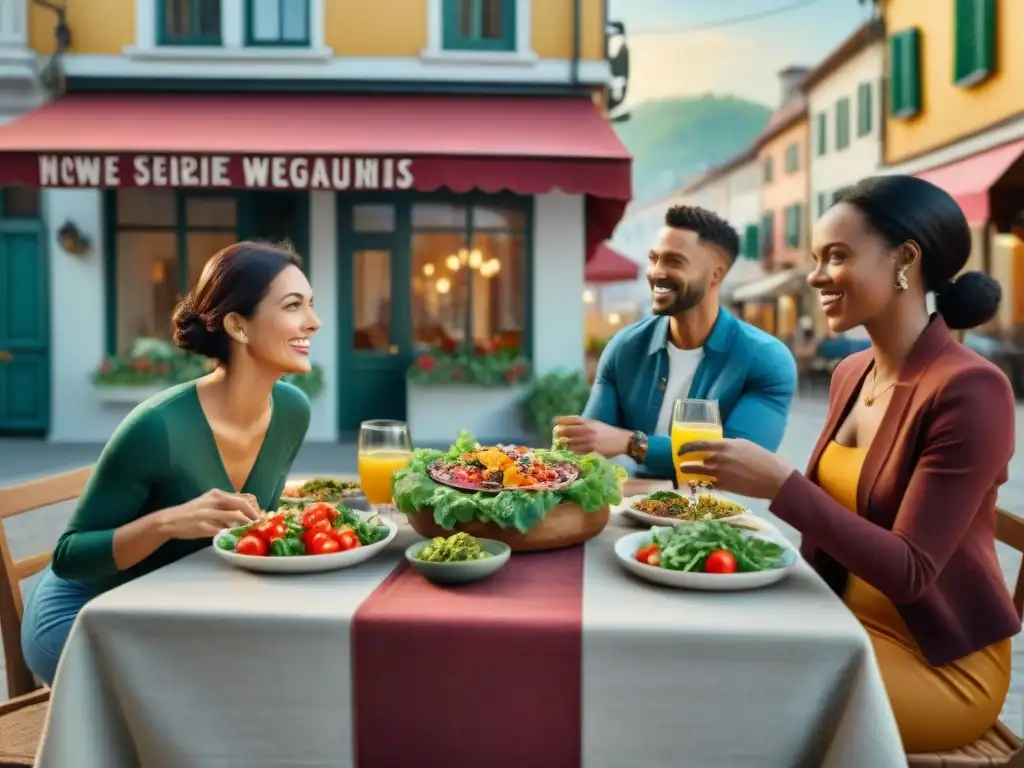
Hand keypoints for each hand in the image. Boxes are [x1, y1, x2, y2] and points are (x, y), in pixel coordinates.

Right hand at [154, 489, 261, 539]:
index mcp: (216, 494)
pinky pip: (222, 529)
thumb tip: (246, 510)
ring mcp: (208, 512)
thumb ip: (226, 505)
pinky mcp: (202, 525)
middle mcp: (213, 500)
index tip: (262, 516)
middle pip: (242, 504)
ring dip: (247, 523)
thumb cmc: (191, 513)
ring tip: (253, 530)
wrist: (168, 520)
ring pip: (235, 515)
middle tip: (260, 525)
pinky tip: (236, 536)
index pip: (243, 498)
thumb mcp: (209, 503)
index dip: (255, 508)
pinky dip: (232, 532)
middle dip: (254, 515)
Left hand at [553, 416, 631, 457]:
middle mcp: (587, 429)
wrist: (623, 441)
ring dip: (564, 445)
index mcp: (588, 421)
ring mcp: (589, 440)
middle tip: (556, 437)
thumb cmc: (609, 432)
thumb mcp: (596, 424)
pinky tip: (569, 454)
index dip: (560, 421)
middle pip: (567, 431)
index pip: (570, 419)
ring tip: (561, 446)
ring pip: (570, 443)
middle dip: (560, 434)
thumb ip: (584, 424)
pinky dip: (572, 453)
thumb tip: (569, 426)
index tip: (554, 422)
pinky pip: (577, 452)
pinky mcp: (592, 450)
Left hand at [677, 438, 794, 499]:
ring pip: (700, 471)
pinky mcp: (725, 486)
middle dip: (687, 460)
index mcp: (726, 445)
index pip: (700, 444)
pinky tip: (699, 482)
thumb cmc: (764, 459)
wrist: (775, 478)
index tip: (681, 449)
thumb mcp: (746, 446)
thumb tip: (718, 449)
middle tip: (680, 460)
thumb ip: (729, 447)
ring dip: (690, 471)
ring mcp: (722, 473)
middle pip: (698, 459)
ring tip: (683, 471)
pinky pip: (709, 483)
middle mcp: (721, 458)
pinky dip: (703, 482)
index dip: (688, 446)